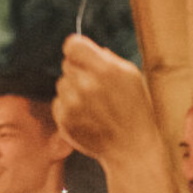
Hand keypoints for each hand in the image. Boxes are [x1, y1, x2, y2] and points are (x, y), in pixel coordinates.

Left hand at [55, 35, 156, 165]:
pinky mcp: (64, 119)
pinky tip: (87, 116)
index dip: (76, 48)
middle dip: (79, 71)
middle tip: (97, 87)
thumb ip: (107, 58)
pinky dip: (68, 107)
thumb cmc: (134, 108)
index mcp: (104, 70)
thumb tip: (87, 46)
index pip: (72, 45)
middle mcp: (85, 85)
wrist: (131, 147)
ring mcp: (72, 104)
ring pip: (61, 83)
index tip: (81, 55)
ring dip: (73, 89)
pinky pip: (58, 102)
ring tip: (94, 104)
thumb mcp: (131, 76)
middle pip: (67, 64)